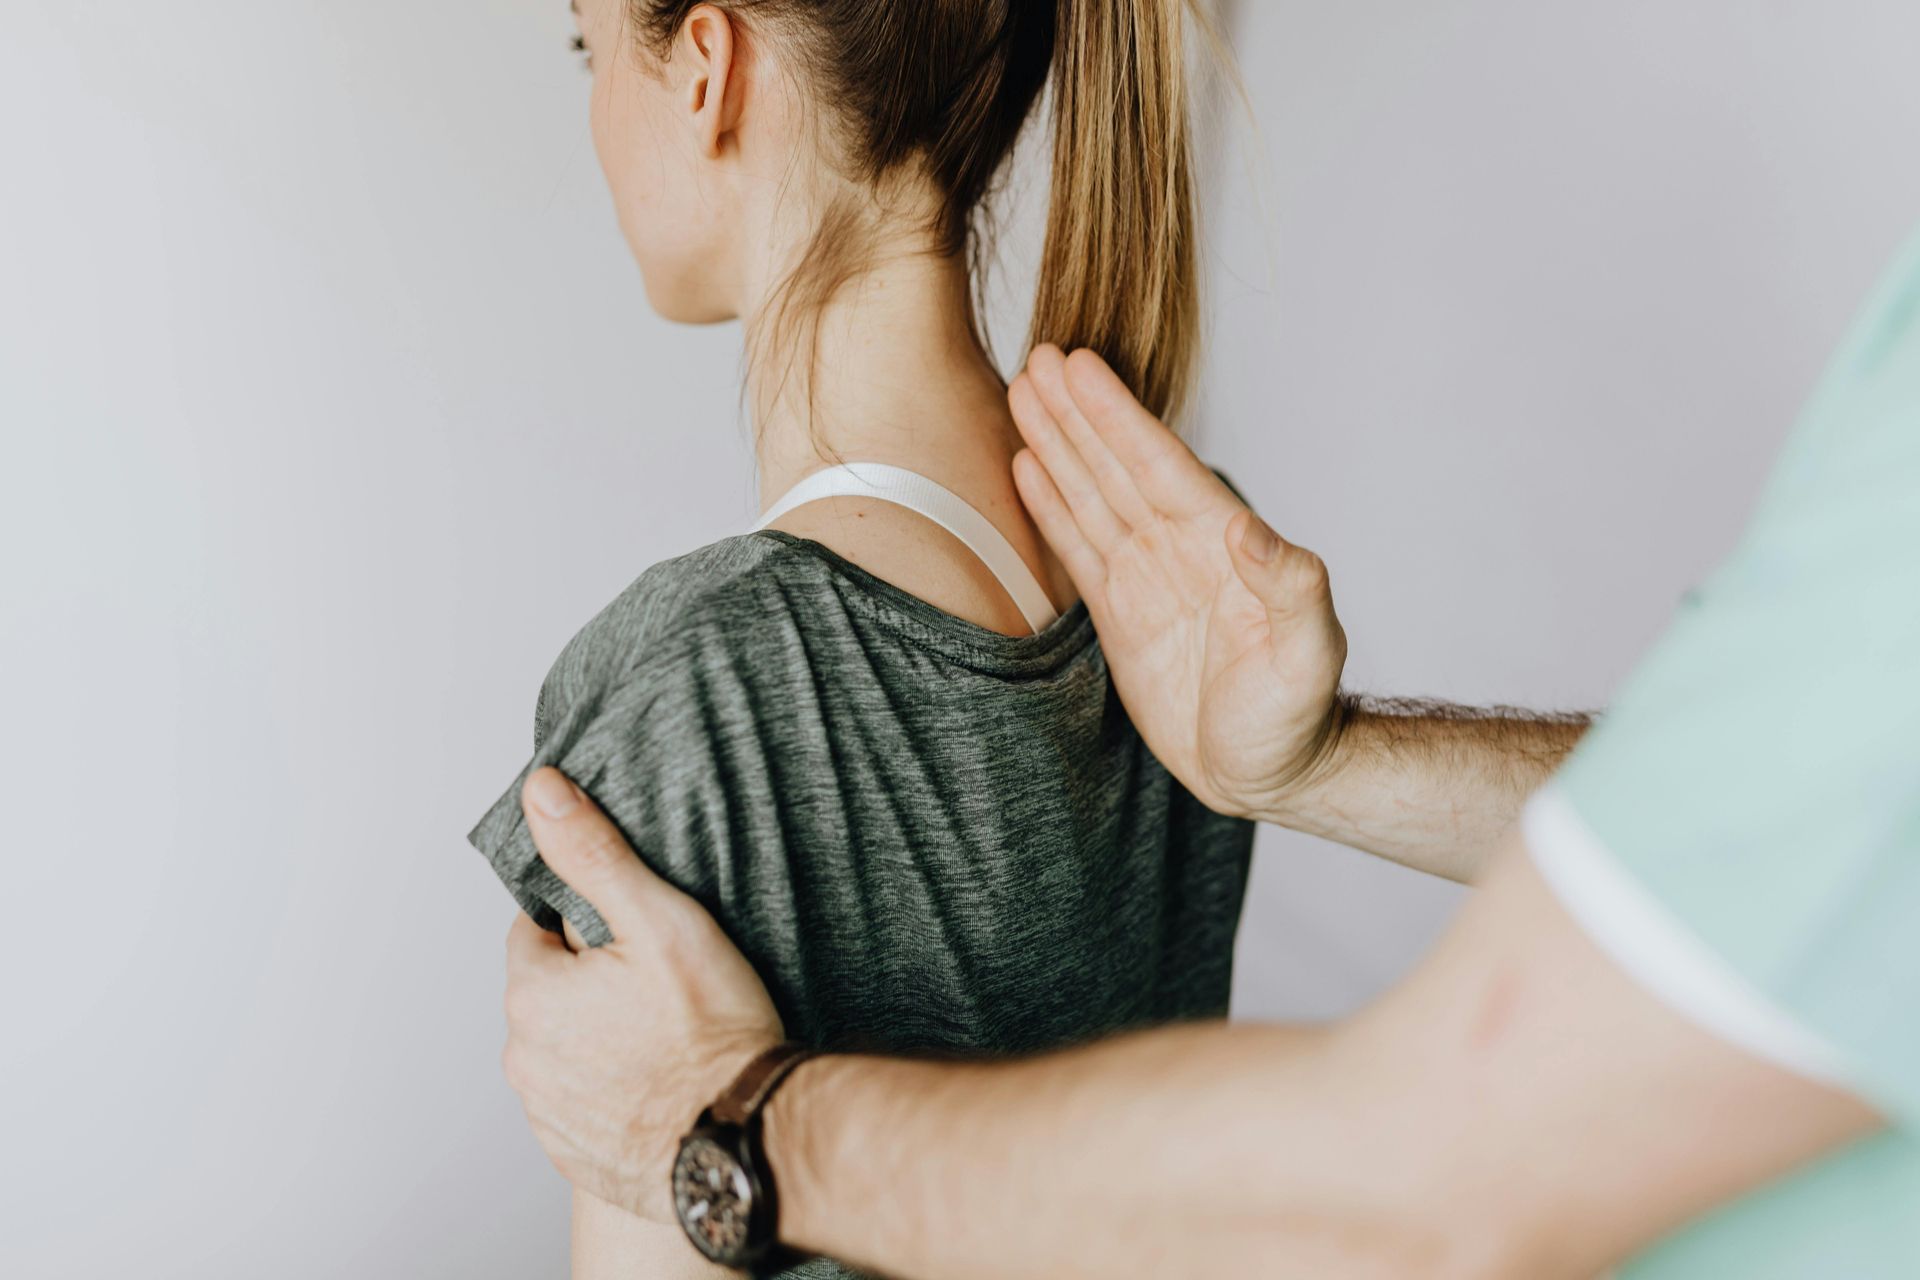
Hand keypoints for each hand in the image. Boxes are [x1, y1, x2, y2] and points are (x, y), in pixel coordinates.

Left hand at [501, 767, 783, 1221]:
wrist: (745, 1144)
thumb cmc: (712, 1033)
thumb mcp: (660, 920)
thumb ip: (595, 854)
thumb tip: (542, 791)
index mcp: (533, 993)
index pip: (536, 931)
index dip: (588, 927)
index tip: (636, 938)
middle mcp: (524, 1058)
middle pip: (550, 992)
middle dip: (592, 983)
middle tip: (662, 986)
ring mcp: (548, 1114)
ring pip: (566, 1049)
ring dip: (600, 1039)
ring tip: (669, 1036)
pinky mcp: (575, 1155)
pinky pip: (583, 1104)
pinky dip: (613, 1091)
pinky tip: (662, 1083)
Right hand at [1009, 345, 1348, 820]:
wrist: (1269, 773)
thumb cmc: (1296, 719)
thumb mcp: (1307, 654)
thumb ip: (1290, 586)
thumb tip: (1248, 527)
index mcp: (1220, 544)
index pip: (1159, 465)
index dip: (1117, 416)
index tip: (1080, 366)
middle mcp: (1179, 548)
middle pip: (1116, 466)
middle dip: (1077, 413)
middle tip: (1037, 357)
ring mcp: (1148, 577)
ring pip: (1092, 495)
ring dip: (1057, 444)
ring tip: (1021, 392)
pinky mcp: (1121, 613)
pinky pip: (1079, 546)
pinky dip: (1051, 505)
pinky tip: (1026, 467)